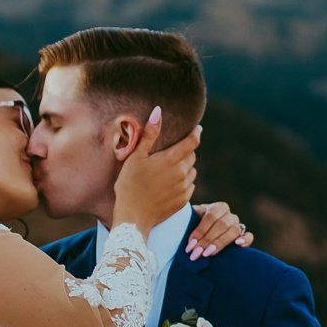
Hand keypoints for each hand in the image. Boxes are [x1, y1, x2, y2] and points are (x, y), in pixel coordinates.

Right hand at [112, 106, 199, 239]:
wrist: (133, 216)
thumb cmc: (129, 184)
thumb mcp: (136, 156)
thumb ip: (150, 134)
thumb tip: (158, 111)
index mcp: (171, 159)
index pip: (192, 142)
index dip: (196, 133)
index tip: (197, 128)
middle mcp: (182, 173)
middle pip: (191, 156)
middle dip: (185, 152)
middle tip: (170, 154)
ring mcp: (184, 188)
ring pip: (191, 171)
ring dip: (184, 168)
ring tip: (167, 171)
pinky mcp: (183, 201)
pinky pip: (189, 186)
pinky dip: (183, 182)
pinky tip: (168, 185)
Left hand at [187, 201, 254, 261]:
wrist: (207, 238)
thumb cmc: (197, 228)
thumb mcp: (193, 220)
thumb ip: (190, 218)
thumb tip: (181, 218)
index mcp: (218, 207)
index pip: (210, 216)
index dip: (200, 230)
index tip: (190, 244)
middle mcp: (229, 215)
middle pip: (222, 225)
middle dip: (207, 240)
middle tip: (197, 253)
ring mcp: (238, 225)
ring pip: (234, 230)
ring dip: (220, 242)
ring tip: (209, 253)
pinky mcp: (245, 235)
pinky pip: (249, 236)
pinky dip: (245, 240)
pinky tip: (237, 245)